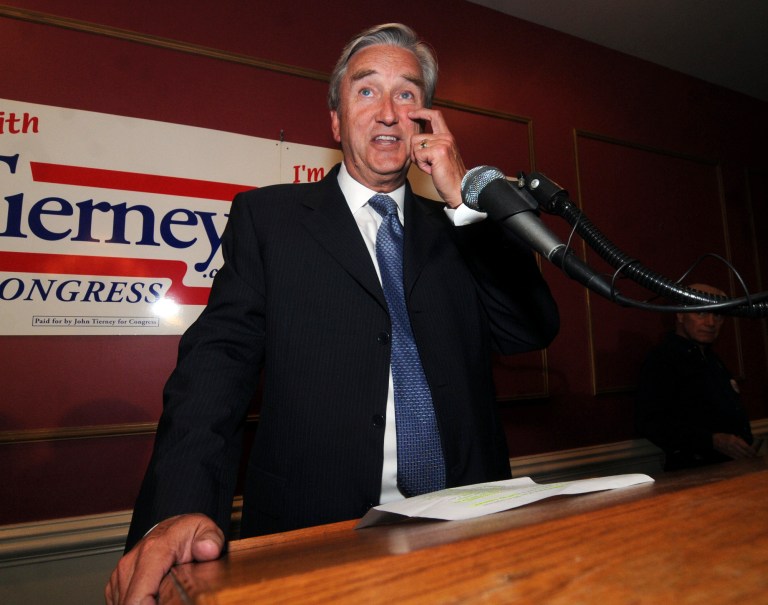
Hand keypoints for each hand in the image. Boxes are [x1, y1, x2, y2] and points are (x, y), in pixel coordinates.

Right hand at [105, 513, 223, 604]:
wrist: (172, 527)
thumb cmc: (188, 532)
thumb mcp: (206, 530)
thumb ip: (210, 539)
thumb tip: (208, 550)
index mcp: (152, 552)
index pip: (138, 598)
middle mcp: (131, 563)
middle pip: (130, 604)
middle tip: (169, 602)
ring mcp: (121, 573)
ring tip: (163, 599)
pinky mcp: (117, 582)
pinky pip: (120, 603)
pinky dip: (135, 604)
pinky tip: (152, 600)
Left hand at [408, 108, 466, 207]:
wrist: (460, 188)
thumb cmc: (448, 176)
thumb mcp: (440, 156)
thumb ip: (432, 145)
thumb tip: (414, 139)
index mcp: (447, 136)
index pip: (435, 115)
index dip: (421, 112)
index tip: (411, 114)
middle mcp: (446, 137)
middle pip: (416, 137)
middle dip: (415, 153)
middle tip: (427, 164)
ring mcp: (443, 143)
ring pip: (415, 146)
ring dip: (419, 160)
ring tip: (432, 167)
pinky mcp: (438, 151)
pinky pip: (418, 155)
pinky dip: (421, 166)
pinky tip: (432, 170)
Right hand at [712, 433, 757, 459]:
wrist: (712, 440)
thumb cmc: (722, 436)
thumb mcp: (731, 435)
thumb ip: (738, 440)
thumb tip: (745, 445)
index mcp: (734, 439)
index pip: (745, 446)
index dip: (750, 450)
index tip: (754, 452)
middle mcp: (733, 445)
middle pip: (743, 452)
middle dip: (749, 455)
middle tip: (752, 456)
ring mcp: (730, 450)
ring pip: (740, 455)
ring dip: (745, 457)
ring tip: (748, 458)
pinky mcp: (727, 453)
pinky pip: (735, 457)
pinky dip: (739, 458)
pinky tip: (742, 459)